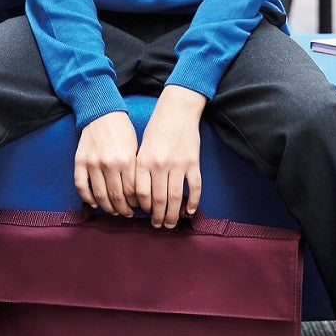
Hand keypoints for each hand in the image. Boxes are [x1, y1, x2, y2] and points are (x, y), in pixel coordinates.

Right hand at [74, 111, 137, 216]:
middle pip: (116, 197)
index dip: (135, 204)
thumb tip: (141, 194)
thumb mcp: (136, 148)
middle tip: (127, 213)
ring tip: (114, 211)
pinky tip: (94, 203)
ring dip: (108, 207)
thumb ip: (136, 170)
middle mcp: (109, 163)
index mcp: (126, 160)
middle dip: (123, 209)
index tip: (138, 207)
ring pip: (99, 195)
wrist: (102, 112)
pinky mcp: (80, 161)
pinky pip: (81, 186)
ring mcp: (93, 163)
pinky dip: (87, 198)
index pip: (131, 192)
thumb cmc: (122, 130)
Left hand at [136, 85, 205, 228]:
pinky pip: (194, 187)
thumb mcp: (142, 146)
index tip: (145, 214)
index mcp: (144, 161)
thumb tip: (141, 195)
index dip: (143, 207)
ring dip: (174, 214)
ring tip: (172, 223)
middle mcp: (159, 165)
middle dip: (158, 216)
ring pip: (175, 198)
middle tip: (159, 226)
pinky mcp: (193, 162)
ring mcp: (178, 164)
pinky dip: (193, 202)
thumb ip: (141, 168)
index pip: (140, 193)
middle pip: (158, 200)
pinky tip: (191, 211)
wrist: (178, 110)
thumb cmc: (157, 128)